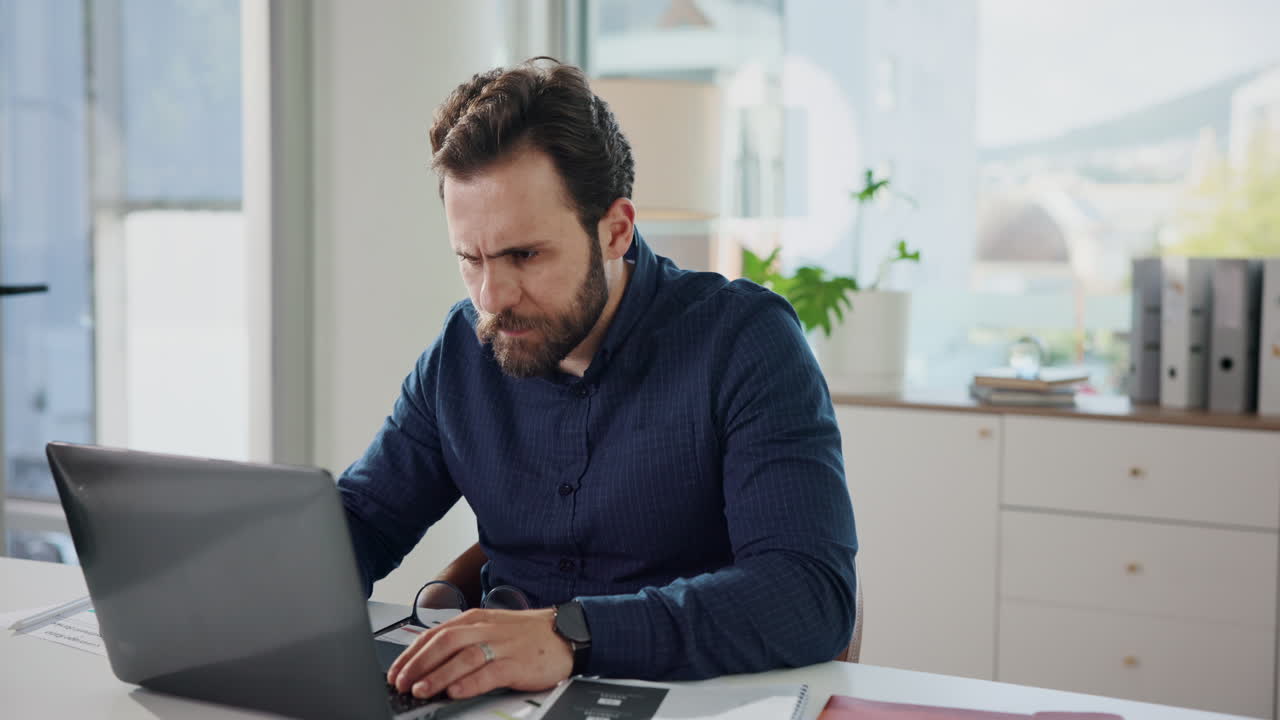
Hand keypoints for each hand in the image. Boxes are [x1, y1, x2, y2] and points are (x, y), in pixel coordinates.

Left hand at [386, 607, 572, 699]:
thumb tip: (430, 662)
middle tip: (401, 683)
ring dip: (438, 675)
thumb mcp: (490, 628)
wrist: (566, 633)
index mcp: (475, 619)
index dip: (411, 654)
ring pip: (463, 657)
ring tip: (421, 690)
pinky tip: (455, 692)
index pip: (434, 634)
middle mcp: (485, 629)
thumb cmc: (525, 634)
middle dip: (418, 664)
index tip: (395, 671)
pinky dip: (469, 683)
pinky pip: (489, 673)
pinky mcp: (516, 663)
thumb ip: (463, 641)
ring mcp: (501, 646)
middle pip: (444, 642)